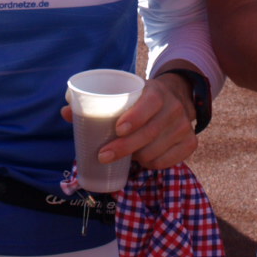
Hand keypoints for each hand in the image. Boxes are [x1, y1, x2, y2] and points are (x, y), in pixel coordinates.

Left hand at [73, 72, 201, 172]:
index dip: (135, 118)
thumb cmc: (141, 99)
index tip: (117, 129)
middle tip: (103, 156)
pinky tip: (144, 158)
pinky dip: (152, 164)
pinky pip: (166, 162)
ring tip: (126, 154)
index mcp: (157, 92)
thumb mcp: (126, 93)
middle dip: (124, 148)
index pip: (149, 104)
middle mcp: (174, 108)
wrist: (176, 97)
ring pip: (154, 152)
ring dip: (136, 158)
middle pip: (149, 134)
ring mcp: (185, 126)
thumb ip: (97, 102)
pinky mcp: (190, 143)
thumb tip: (65, 111)